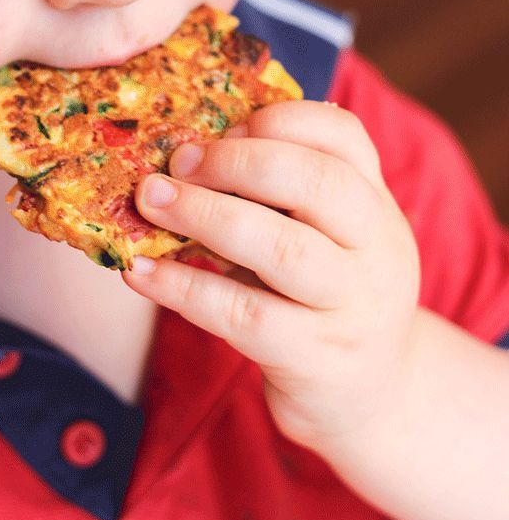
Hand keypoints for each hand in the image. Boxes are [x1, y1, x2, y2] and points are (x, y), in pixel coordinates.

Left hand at [122, 100, 420, 469]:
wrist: (371, 399)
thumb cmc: (326, 295)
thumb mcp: (325, 234)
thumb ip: (280, 192)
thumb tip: (187, 149)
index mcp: (375, 201)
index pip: (343, 135)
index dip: (278, 120)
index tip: (222, 127)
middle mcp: (377, 249)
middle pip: (318, 183)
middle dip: (237, 162)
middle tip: (177, 161)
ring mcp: (351, 307)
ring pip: (282, 249)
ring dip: (204, 216)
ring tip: (149, 201)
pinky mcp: (315, 361)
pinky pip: (243, 315)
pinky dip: (185, 287)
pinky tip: (141, 272)